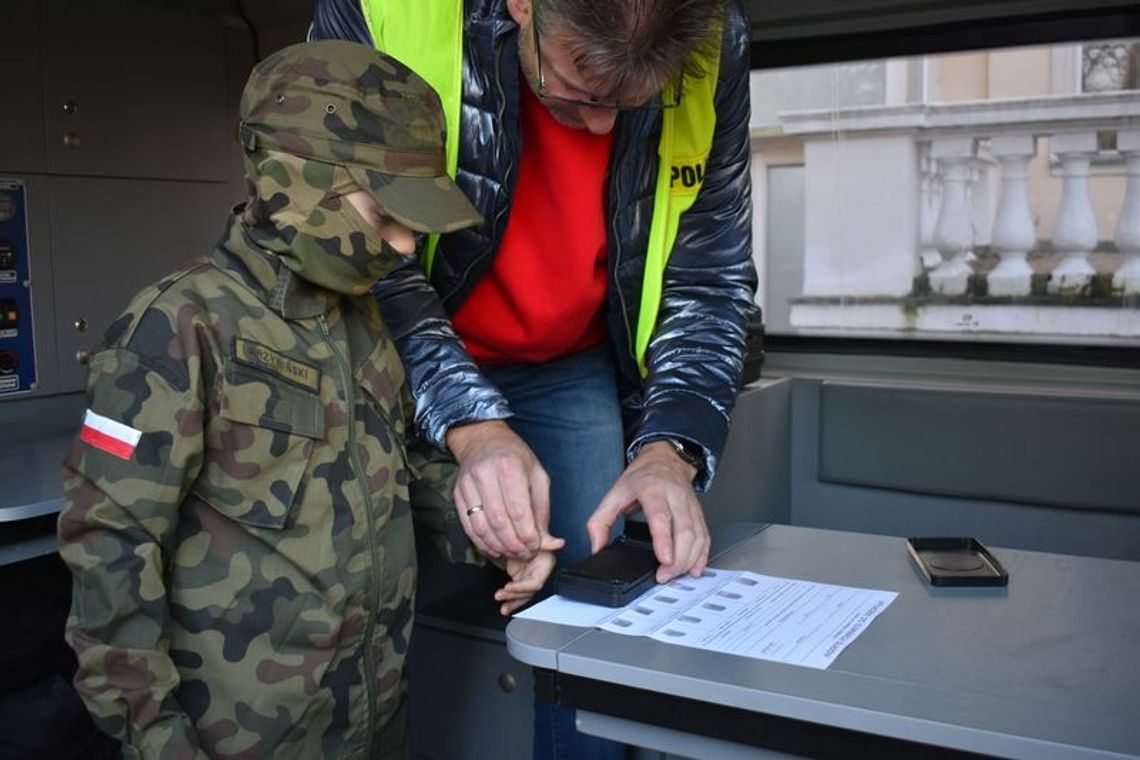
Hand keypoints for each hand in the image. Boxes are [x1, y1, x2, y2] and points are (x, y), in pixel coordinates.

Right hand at [446, 419, 550, 559]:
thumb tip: (550, 542)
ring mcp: (467, 484)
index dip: (528, 534)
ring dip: (498, 546)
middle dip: (514, 544)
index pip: (518, 509)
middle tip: (525, 554)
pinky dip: (482, 542)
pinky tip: (494, 548)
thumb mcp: (537, 475)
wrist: (482, 440)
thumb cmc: (515, 458)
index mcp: (510, 466)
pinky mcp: (457, 494)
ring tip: (512, 553)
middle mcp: (485, 474)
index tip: (536, 546)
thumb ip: (542, 510)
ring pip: (481, 526)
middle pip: (499, 520)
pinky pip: (468, 525)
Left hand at [495, 533, 563, 615]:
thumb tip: (560, 543)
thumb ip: (547, 540)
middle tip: (501, 594)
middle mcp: (539, 573)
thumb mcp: (537, 537)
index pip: (536, 583)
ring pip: (523, 595)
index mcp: (546, 564)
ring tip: (502, 605)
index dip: (522, 587)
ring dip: (512, 601)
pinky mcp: (521, 578)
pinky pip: (517, 592)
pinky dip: (510, 599)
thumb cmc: (532, 533)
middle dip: (514, 596)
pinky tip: (504, 606)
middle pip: (528, 591)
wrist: (522, 531)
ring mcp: (530, 576)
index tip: (509, 586)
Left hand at [586, 441, 707, 582]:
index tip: (664, 559)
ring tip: (675, 574)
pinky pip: (704, 536)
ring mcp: (690, 505)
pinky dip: (701, 555)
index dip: (664, 540)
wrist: (664, 459)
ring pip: (697, 536)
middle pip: (684, 531)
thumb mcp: (614, 493)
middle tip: (665, 575)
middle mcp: (675, 496)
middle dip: (678, 559)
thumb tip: (597, 547)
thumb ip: (600, 521)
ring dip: (689, 560)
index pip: (660, 517)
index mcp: (652, 490)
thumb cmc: (641, 477)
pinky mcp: (698, 513)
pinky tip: (695, 567)